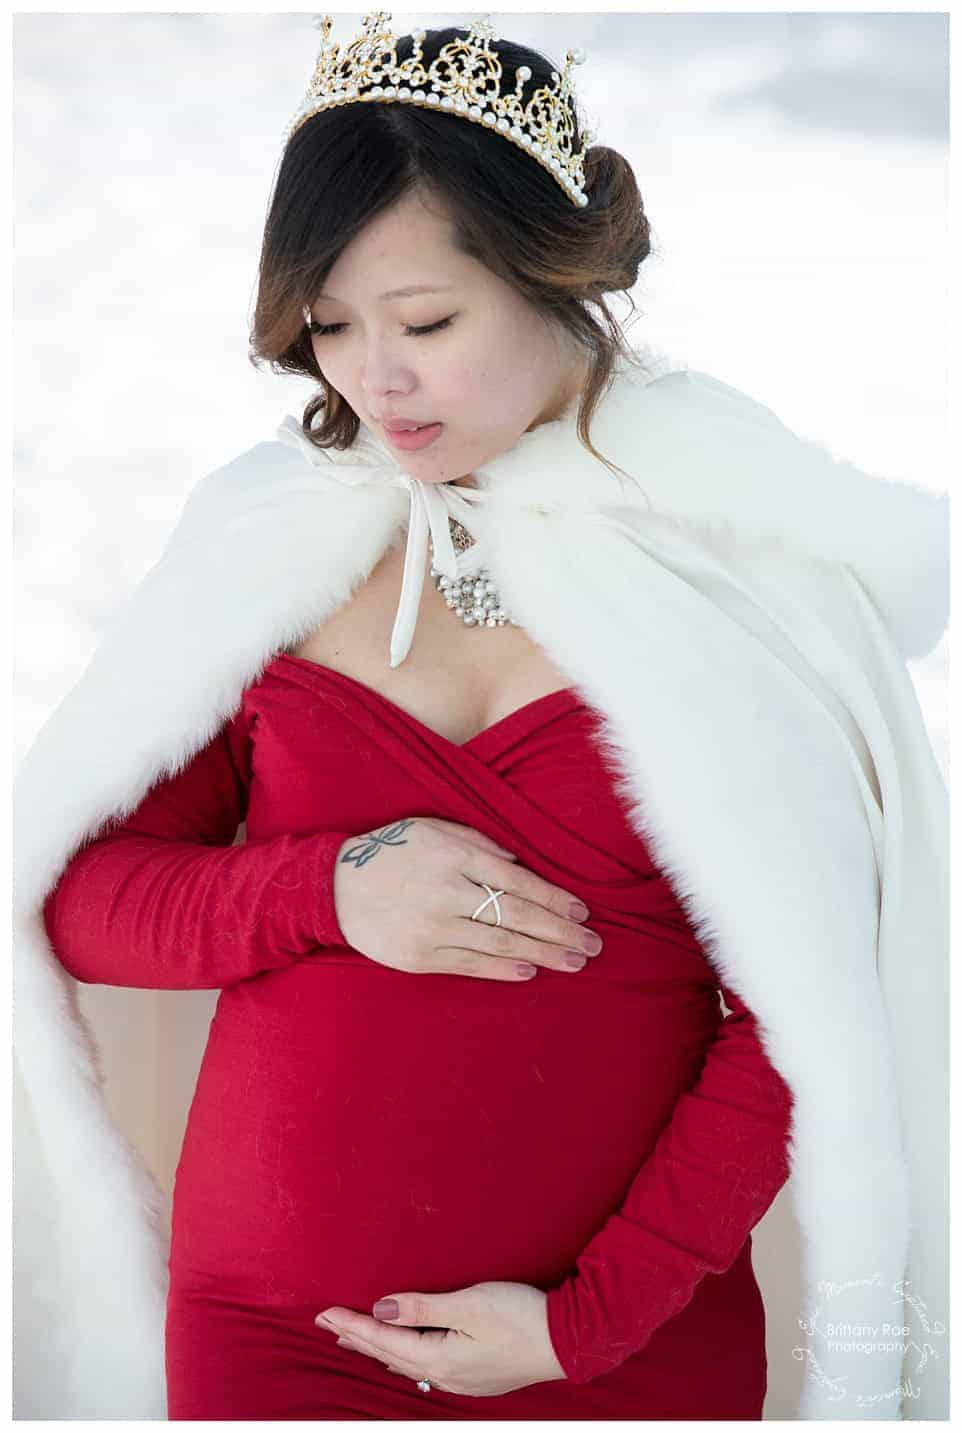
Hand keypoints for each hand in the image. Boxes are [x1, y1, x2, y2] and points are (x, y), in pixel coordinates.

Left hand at [314, 1279, 567, 1395]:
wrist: (570, 1340)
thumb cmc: (522, 1317)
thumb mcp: (469, 1304)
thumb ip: (423, 1306)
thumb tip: (382, 1307)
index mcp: (439, 1359)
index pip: (384, 1338)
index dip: (353, 1324)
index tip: (325, 1313)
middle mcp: (445, 1376)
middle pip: (389, 1354)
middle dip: (356, 1337)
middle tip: (326, 1324)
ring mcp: (461, 1379)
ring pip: (405, 1362)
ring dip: (377, 1347)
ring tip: (353, 1339)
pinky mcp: (475, 1374)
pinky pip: (424, 1366)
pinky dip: (402, 1354)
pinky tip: (402, 1354)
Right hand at [332, 815, 600, 982]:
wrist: (333, 887)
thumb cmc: (391, 853)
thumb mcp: (432, 830)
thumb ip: (477, 842)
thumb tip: (519, 864)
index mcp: (454, 856)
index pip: (518, 882)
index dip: (554, 898)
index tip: (582, 911)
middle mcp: (447, 892)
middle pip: (517, 916)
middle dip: (560, 931)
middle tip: (593, 943)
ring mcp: (433, 927)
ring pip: (499, 943)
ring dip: (543, 954)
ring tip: (573, 961)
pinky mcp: (419, 956)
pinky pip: (470, 964)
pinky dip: (503, 968)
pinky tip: (530, 970)